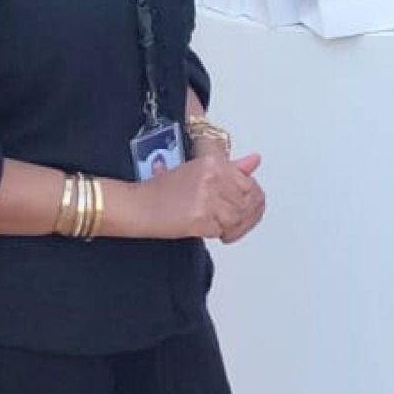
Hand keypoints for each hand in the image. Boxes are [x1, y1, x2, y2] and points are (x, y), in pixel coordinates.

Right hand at [134, 152, 265, 243]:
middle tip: (237, 220)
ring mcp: (206, 198)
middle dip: (247, 214)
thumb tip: (255, 160)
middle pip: (247, 200)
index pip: (249, 181)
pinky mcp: (200, 218)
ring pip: (238, 216)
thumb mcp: (198, 170)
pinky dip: (222, 233)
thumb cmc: (163, 189)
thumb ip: (231, 167)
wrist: (137, 205)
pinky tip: (215, 232)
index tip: (248, 203)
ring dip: (235, 226)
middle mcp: (212, 177)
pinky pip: (223, 229)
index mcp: (213, 162)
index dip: (252, 196)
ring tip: (225, 227)